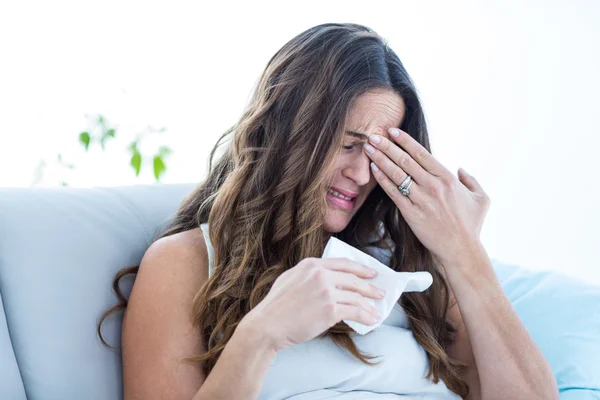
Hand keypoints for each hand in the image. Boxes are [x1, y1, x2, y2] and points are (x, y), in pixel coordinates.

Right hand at [243, 257, 384, 351]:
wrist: (268, 325)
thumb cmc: (276, 307)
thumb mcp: (290, 279)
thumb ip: (308, 275)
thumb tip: (327, 278)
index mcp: (311, 265)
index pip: (343, 263)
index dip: (360, 268)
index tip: (371, 274)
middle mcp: (320, 275)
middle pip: (353, 279)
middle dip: (369, 287)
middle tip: (379, 293)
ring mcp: (326, 292)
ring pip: (356, 297)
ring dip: (369, 305)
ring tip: (376, 311)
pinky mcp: (330, 310)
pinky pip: (354, 312)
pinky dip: (365, 316)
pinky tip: (370, 321)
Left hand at [364, 127, 490, 266]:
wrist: (461, 250)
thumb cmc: (471, 226)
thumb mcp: (481, 199)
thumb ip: (471, 180)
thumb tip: (460, 169)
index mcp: (448, 178)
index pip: (422, 154)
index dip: (405, 141)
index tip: (392, 131)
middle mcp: (433, 186)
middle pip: (405, 161)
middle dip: (387, 146)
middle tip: (373, 135)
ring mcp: (422, 200)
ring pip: (397, 174)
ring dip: (381, 159)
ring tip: (369, 148)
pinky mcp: (411, 214)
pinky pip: (394, 193)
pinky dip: (383, 180)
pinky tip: (374, 170)